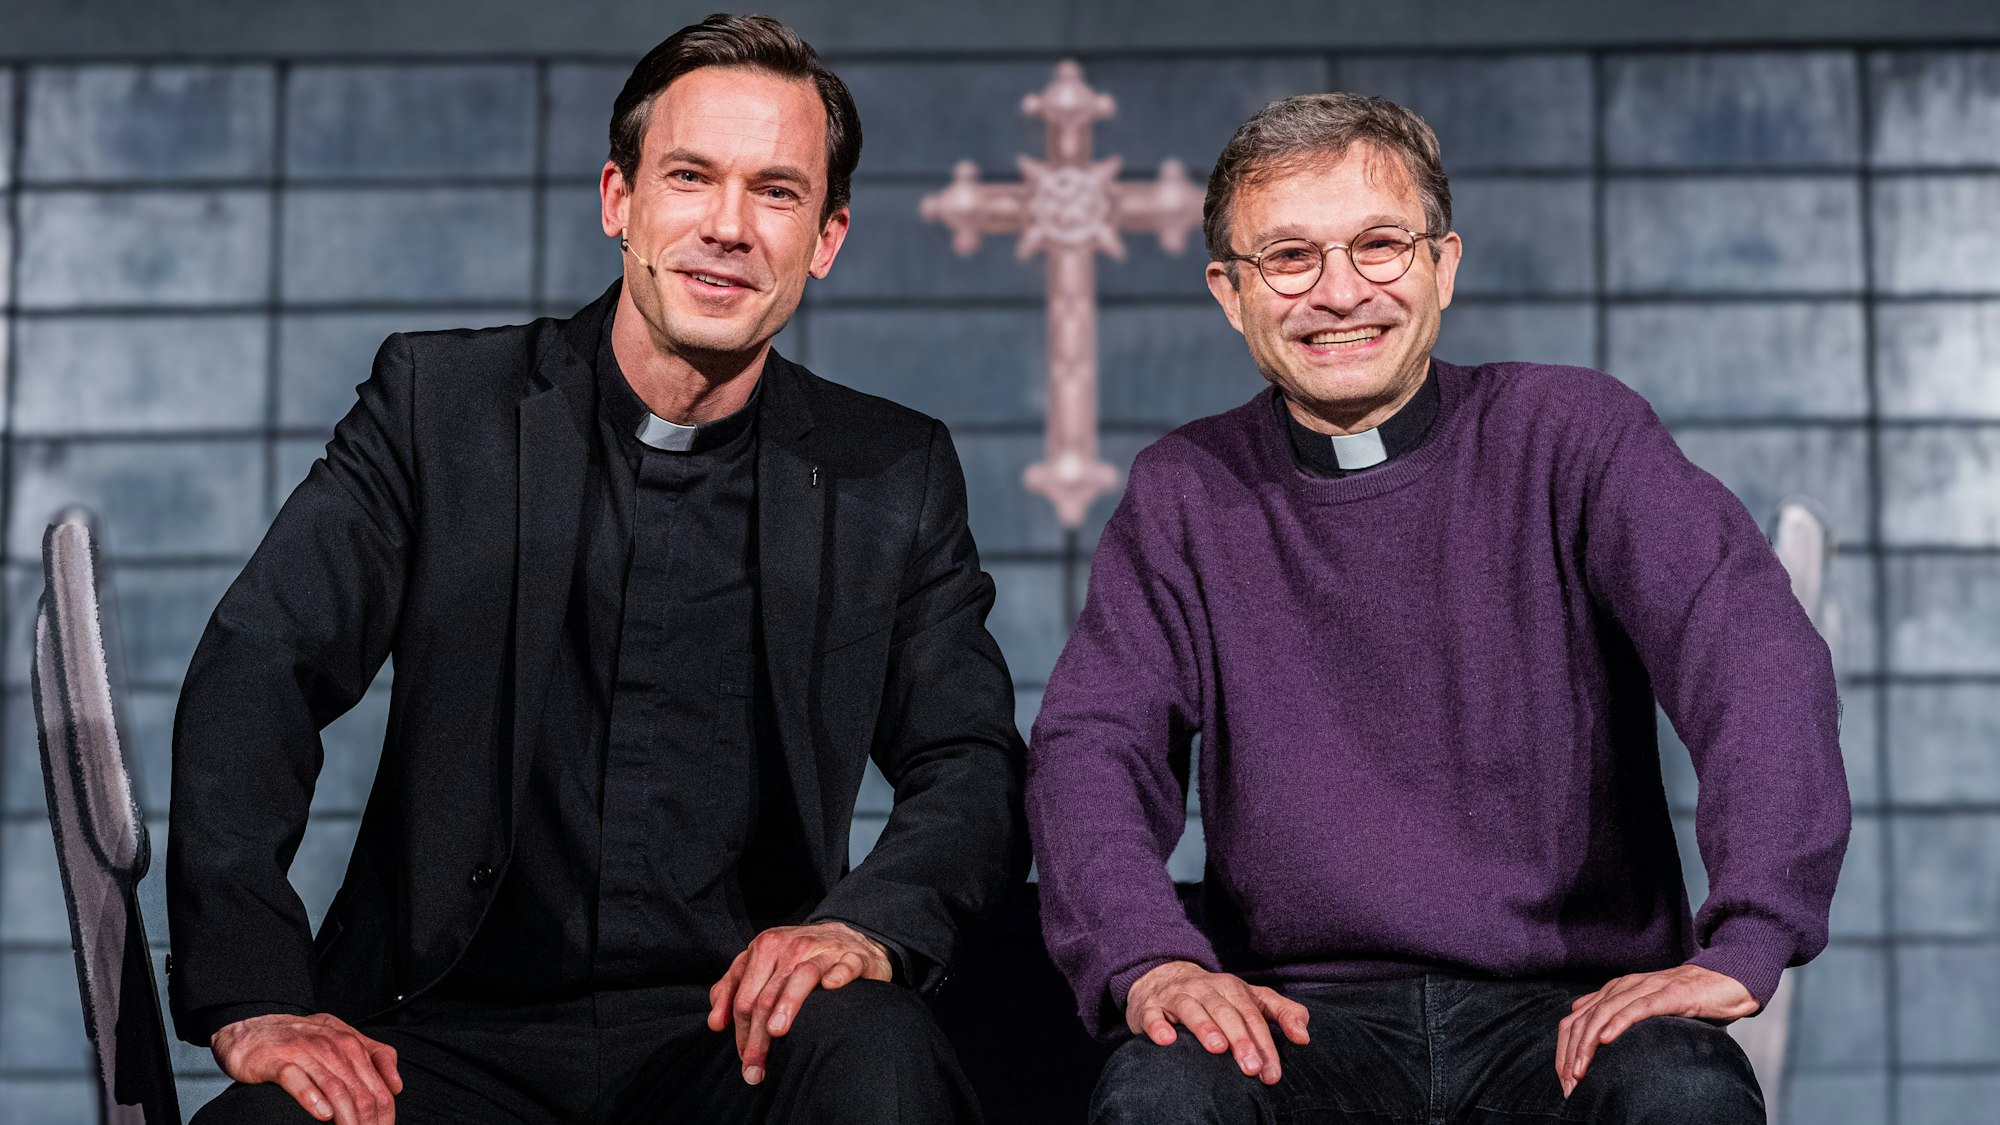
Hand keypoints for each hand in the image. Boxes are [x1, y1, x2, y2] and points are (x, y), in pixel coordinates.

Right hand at [211, 1012, 402, 1123]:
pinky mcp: (276, 1060)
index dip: (385, 1117)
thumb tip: (397, 1086)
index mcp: (351, 1044)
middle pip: (360, 1092)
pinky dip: (312, 1097)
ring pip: (334, 1088)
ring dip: (346, 1117)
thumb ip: (374, 1057)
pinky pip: (297, 1079)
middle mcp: (331, 1046)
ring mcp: (304, 1052)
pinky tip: (322, 1115)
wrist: (251, 1029)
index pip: (378, 1088)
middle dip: (367, 1123)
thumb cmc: (301, 1040)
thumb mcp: (342, 1040)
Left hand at [706, 921, 893, 1084]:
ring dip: (788, 1004)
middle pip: (767, 995)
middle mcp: (791, 946)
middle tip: (755, 1070)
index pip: (744, 996)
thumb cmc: (798, 956)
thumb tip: (715, 1024)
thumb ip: (733, 988)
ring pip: (801, 977)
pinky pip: (845, 965)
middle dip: (758, 1036)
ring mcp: (822, 950)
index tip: (744, 1060)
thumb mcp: (761, 964)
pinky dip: (838, 975)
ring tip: (777, 1032)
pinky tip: (831, 986)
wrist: (845, 936)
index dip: (740, 1031)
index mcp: (764, 947)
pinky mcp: (852, 957)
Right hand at [1124, 960, 1309, 1084]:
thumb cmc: (1215, 997)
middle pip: (1226, 1012)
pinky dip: (1158, 1025)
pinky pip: (1153, 1015)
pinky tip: (1166, 1040)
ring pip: (1192, 1008)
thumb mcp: (1250, 999)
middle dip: (1241, 1039)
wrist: (1163, 977)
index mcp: (1232, 988)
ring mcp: (1177, 995)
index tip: (1273, 1072)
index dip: (1264, 1043)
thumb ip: (1282, 1013)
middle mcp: (1205, 988)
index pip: (1253, 1015)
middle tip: (1252, 1069)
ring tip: (1217, 1048)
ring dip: (1205, 1027)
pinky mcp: (1150, 1007)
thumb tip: (1304, 1037)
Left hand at [1556, 965, 1756, 1096]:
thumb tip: (1585, 1021)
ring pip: (1604, 1013)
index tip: (1564, 1078)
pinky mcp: (1668, 994)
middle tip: (1569, 1081)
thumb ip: (1615, 1011)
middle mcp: (1623, 986)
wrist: (1722, 982)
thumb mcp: (1643, 1005)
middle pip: (1583, 1018)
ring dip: (1588, 1044)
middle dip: (1572, 1052)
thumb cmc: (1683, 999)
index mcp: (1614, 991)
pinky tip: (1606, 1039)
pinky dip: (1618, 1023)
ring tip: (1581, 1070)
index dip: (1565, 1049)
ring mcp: (1644, 988)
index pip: (1575, 1019)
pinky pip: (1637, 1008)